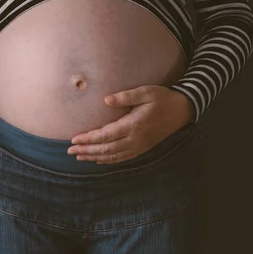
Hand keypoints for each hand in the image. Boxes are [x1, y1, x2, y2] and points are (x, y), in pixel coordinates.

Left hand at [67, 85, 194, 164]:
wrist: (182, 110)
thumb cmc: (162, 98)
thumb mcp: (146, 92)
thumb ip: (126, 96)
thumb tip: (106, 100)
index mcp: (134, 125)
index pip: (106, 135)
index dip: (89, 139)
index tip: (74, 139)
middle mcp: (135, 139)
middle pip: (106, 148)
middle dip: (87, 150)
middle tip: (70, 151)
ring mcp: (139, 146)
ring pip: (112, 156)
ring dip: (94, 157)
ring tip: (78, 157)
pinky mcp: (142, 148)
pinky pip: (122, 158)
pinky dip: (108, 160)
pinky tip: (97, 160)